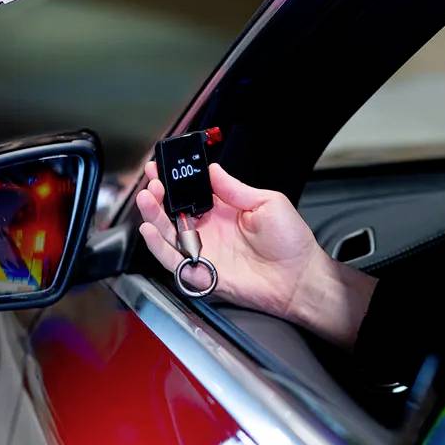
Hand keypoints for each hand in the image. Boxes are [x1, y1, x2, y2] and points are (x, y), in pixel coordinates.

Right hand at [137, 162, 376, 347]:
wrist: (298, 277)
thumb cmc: (290, 243)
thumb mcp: (267, 202)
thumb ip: (235, 188)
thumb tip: (212, 170)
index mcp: (222, 212)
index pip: (189, 193)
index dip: (174, 181)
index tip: (161, 167)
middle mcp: (208, 231)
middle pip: (172, 212)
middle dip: (157, 196)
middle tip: (151, 182)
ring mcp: (202, 251)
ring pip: (166, 233)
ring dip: (152, 216)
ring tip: (146, 199)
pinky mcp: (200, 272)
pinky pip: (172, 260)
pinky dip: (157, 246)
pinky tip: (149, 230)